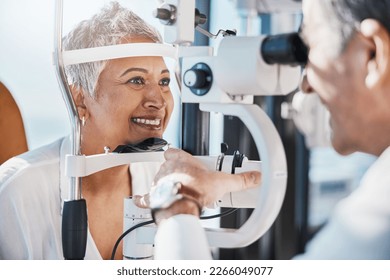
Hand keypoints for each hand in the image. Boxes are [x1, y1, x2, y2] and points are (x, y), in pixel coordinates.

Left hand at [133, 148, 260, 208]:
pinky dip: (144, 199)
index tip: (184, 160)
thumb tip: (256, 176)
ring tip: (176, 192)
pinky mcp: (153, 198)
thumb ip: (241, 179)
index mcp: (181, 161)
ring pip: (158, 180)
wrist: (183, 205)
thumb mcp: (223, 182)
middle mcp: (167, 169)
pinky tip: (142, 199)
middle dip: (175, 172)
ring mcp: (158, 183)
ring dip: (164, 185)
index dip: (178, 155)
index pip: (174, 151)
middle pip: (167, 166)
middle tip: (186, 180)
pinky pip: (145, 197)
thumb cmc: (197, 190)